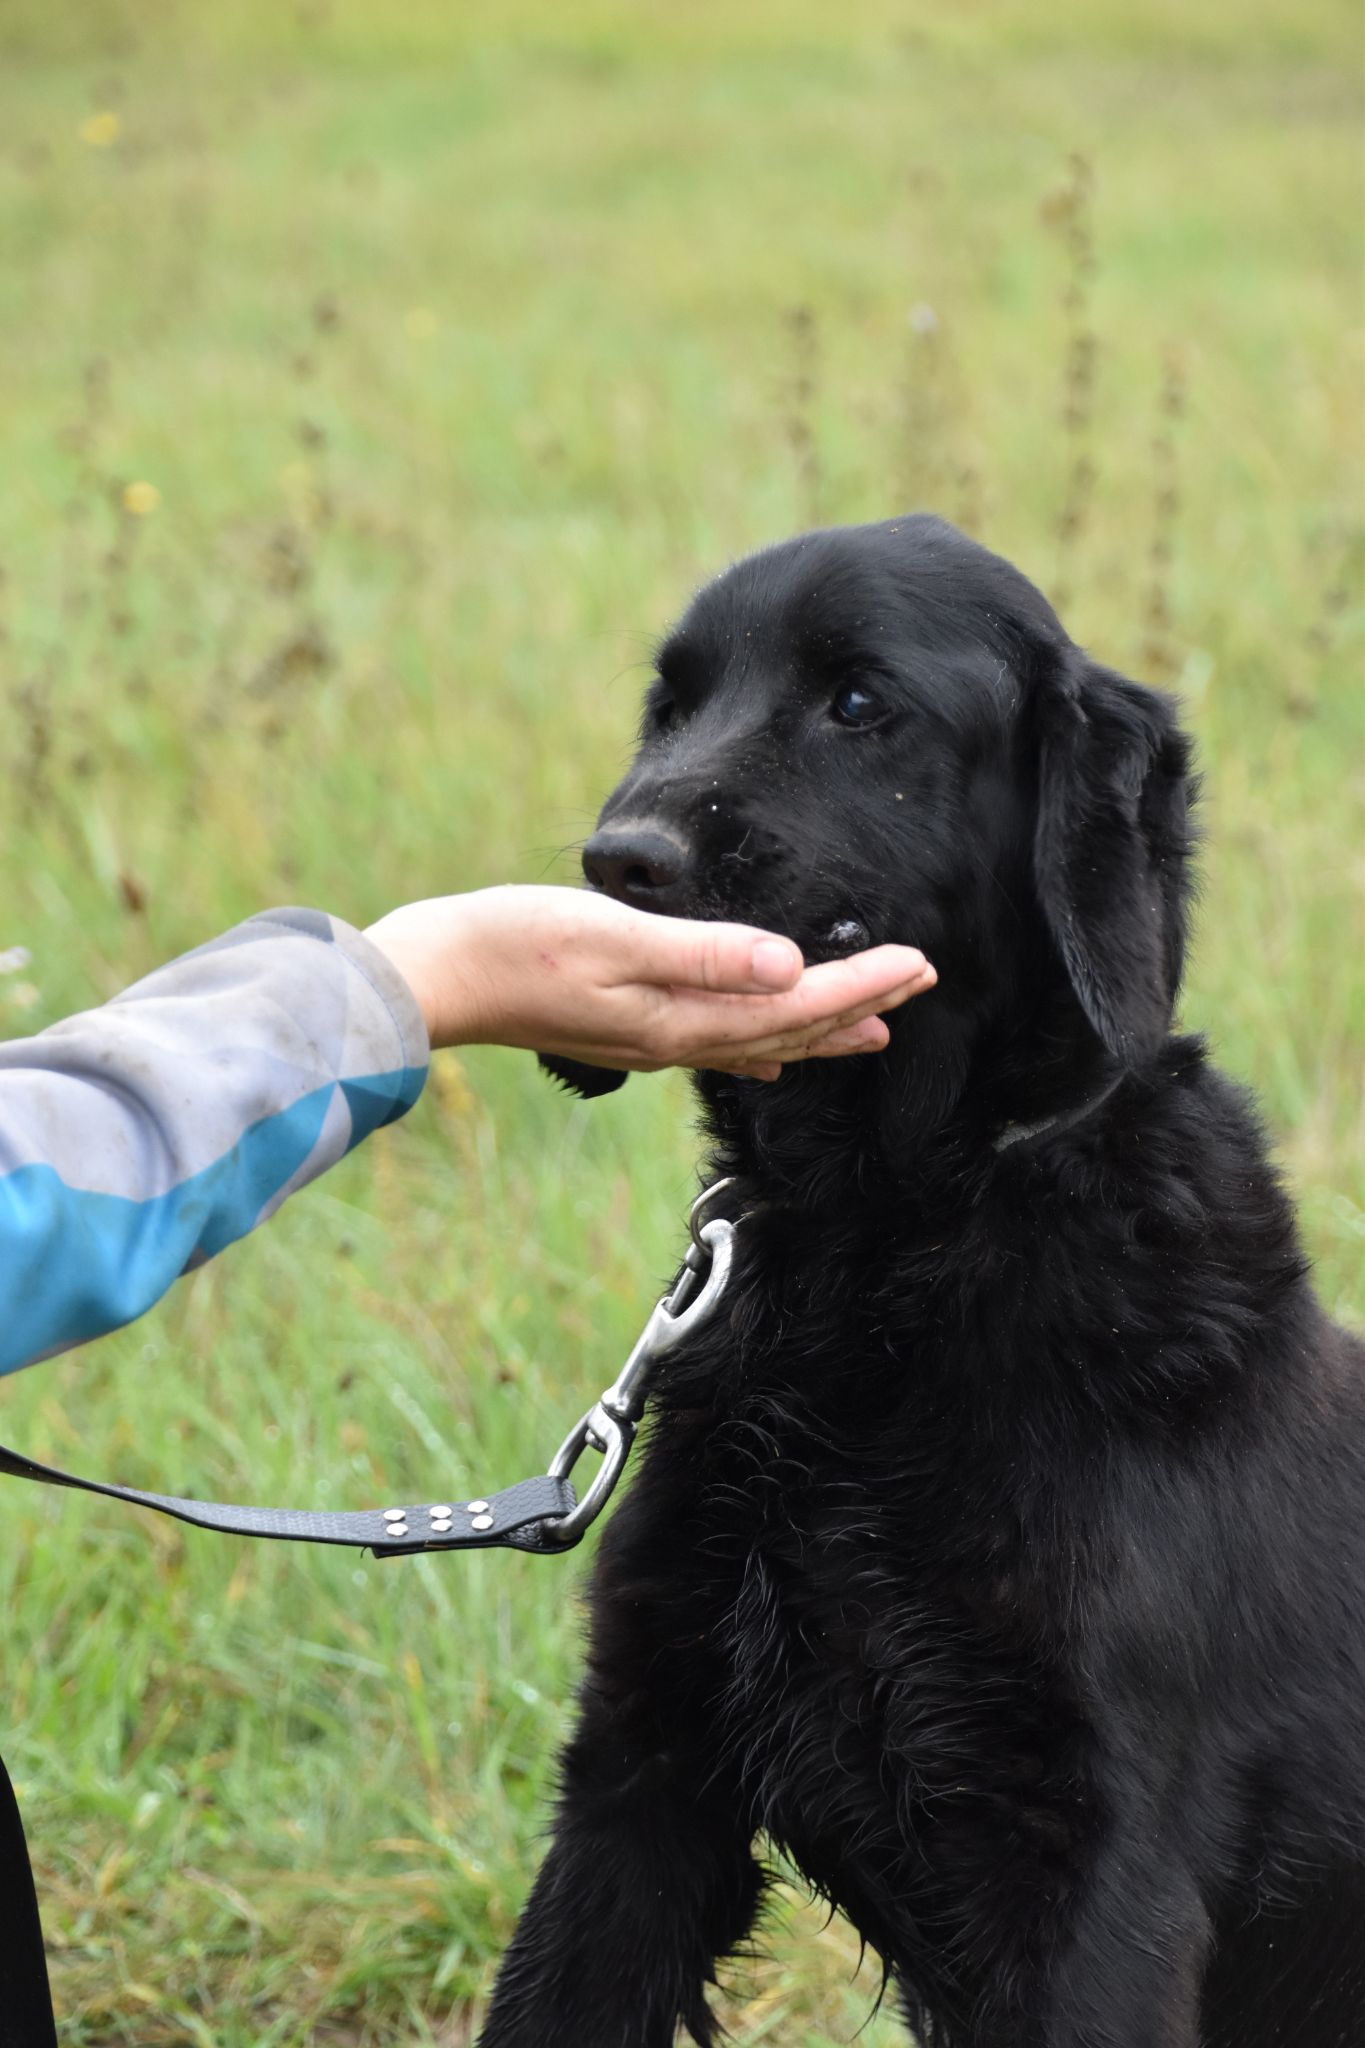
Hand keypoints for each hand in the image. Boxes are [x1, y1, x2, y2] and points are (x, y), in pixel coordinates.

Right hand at [364, 886, 935, 1079]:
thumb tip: (789, 970)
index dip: (863, 984)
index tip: (920, 963)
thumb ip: (703, 954)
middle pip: (792, 1028)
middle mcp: (678, 1038)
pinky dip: (762, 1042)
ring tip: (875, 1025)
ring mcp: (654, 1039)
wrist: (439, 978)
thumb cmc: (516, 945)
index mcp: (683, 1015)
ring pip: (762, 1039)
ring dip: (823, 1027)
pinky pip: (719, 1044)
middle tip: (924, 981)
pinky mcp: (631, 1029)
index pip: (797, 1003)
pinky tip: (773, 1050)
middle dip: (861, 1004)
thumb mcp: (612, 938)